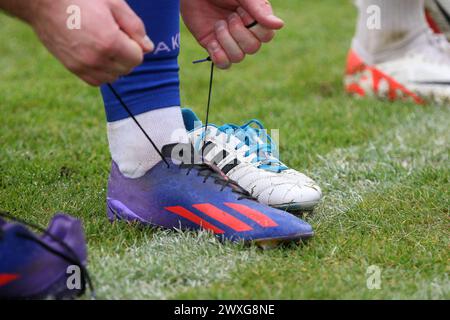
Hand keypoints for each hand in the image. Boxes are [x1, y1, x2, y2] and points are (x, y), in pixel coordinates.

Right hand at [29, 0, 153, 85]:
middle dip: (127, 54)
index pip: (137, 58)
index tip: (124, 31)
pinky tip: (97, 54)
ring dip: (115, 64)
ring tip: (104, 43)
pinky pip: (97, 80)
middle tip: (113, 34)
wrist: (42, 2)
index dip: (135, 44)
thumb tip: (148, 48)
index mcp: (109, 42)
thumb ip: (135, 27)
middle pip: (127, 69)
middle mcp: (97, 59)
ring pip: (114, 77)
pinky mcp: (73, 69)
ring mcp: (83, 66)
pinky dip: (102, 71)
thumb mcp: (113, 3)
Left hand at [181, 0, 283, 68]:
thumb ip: (259, 9)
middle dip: (238, 32)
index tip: (241, 10)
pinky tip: (212, 42)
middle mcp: (246, 33)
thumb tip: (280, 25)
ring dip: (226, 40)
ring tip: (218, 24)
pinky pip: (224, 64)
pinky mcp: (215, 49)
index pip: (267, 36)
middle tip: (229, 16)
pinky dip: (218, 55)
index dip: (254, 27)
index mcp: (256, 19)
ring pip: (238, 58)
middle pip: (253, 48)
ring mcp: (230, 42)